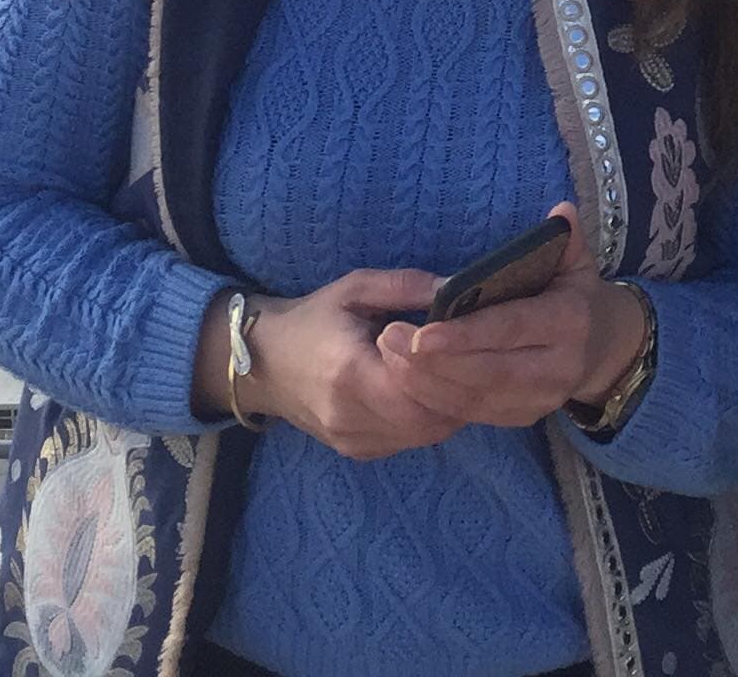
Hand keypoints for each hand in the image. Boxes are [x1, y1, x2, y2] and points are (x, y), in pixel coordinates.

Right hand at [206, 270, 458, 460]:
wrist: (263, 363)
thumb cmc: (313, 318)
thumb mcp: (355, 287)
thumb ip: (406, 286)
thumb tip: (458, 287)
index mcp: (349, 373)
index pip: (417, 384)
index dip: (448, 364)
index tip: (462, 336)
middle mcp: (351, 417)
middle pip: (429, 417)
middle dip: (458, 389)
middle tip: (475, 357)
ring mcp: (354, 441)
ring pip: (425, 435)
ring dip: (449, 407)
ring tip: (459, 372)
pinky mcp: (358, 452)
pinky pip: (410, 441)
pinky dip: (429, 419)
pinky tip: (433, 392)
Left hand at [379, 204, 647, 433]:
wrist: (601, 350)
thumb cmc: (575, 295)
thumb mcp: (575, 262)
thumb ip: (566, 238)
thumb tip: (561, 211)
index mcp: (569, 322)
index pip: (510, 328)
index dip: (466, 334)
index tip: (422, 333)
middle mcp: (558, 368)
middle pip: (487, 371)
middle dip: (434, 361)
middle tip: (388, 338)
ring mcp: (541, 400)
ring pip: (475, 399)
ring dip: (427, 382)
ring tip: (388, 356)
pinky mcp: (523, 418)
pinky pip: (473, 414)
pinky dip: (437, 400)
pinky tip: (407, 379)